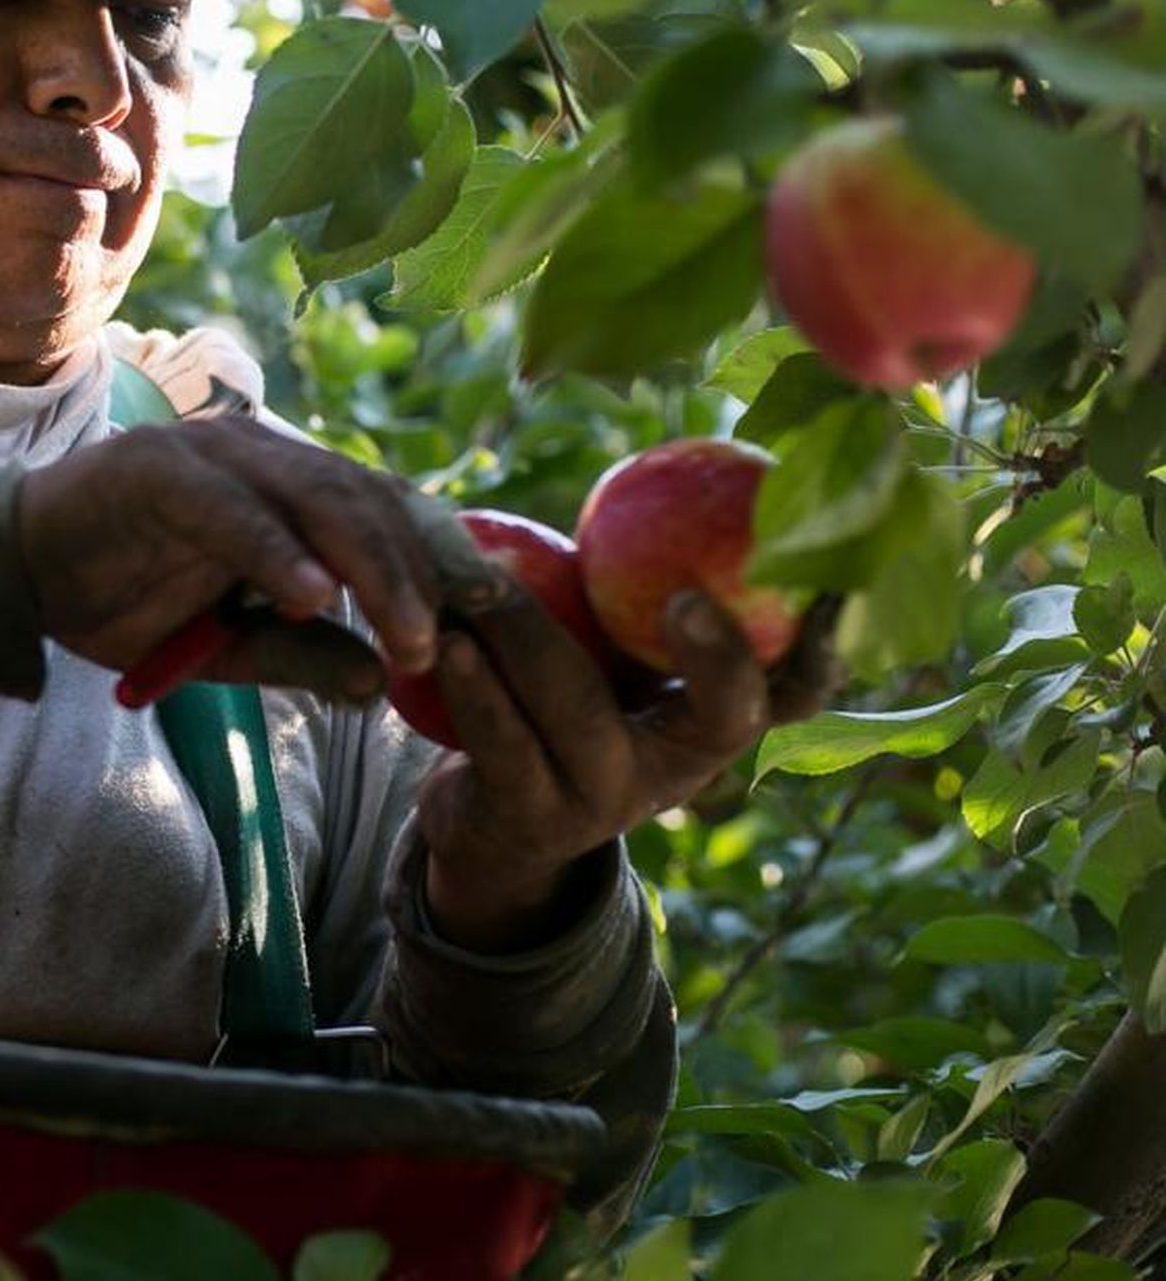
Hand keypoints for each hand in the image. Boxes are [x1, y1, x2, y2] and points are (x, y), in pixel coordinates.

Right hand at [15, 419, 491, 702]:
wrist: (12, 571)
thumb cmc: (119, 598)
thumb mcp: (223, 645)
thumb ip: (296, 654)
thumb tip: (376, 685)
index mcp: (286, 486)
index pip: (386, 512)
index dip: (440, 562)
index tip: (488, 627)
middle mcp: (259, 456)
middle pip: (367, 502)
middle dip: (421, 576)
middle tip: (451, 647)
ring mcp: (210, 456)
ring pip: (316, 499)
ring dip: (370, 570)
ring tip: (406, 637)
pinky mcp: (156, 470)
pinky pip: (231, 511)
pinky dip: (274, 552)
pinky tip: (312, 598)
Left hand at [413, 586, 842, 952]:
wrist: (489, 823)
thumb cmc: (561, 703)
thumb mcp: (612, 652)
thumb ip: (639, 584)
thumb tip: (677, 457)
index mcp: (711, 723)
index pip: (797, 691)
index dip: (823, 649)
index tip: (831, 595)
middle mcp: (678, 771)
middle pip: (723, 715)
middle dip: (716, 655)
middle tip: (688, 595)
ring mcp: (605, 801)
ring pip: (580, 714)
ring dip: (529, 635)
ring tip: (485, 581)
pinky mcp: (530, 819)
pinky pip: (506, 748)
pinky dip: (476, 689)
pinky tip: (449, 644)